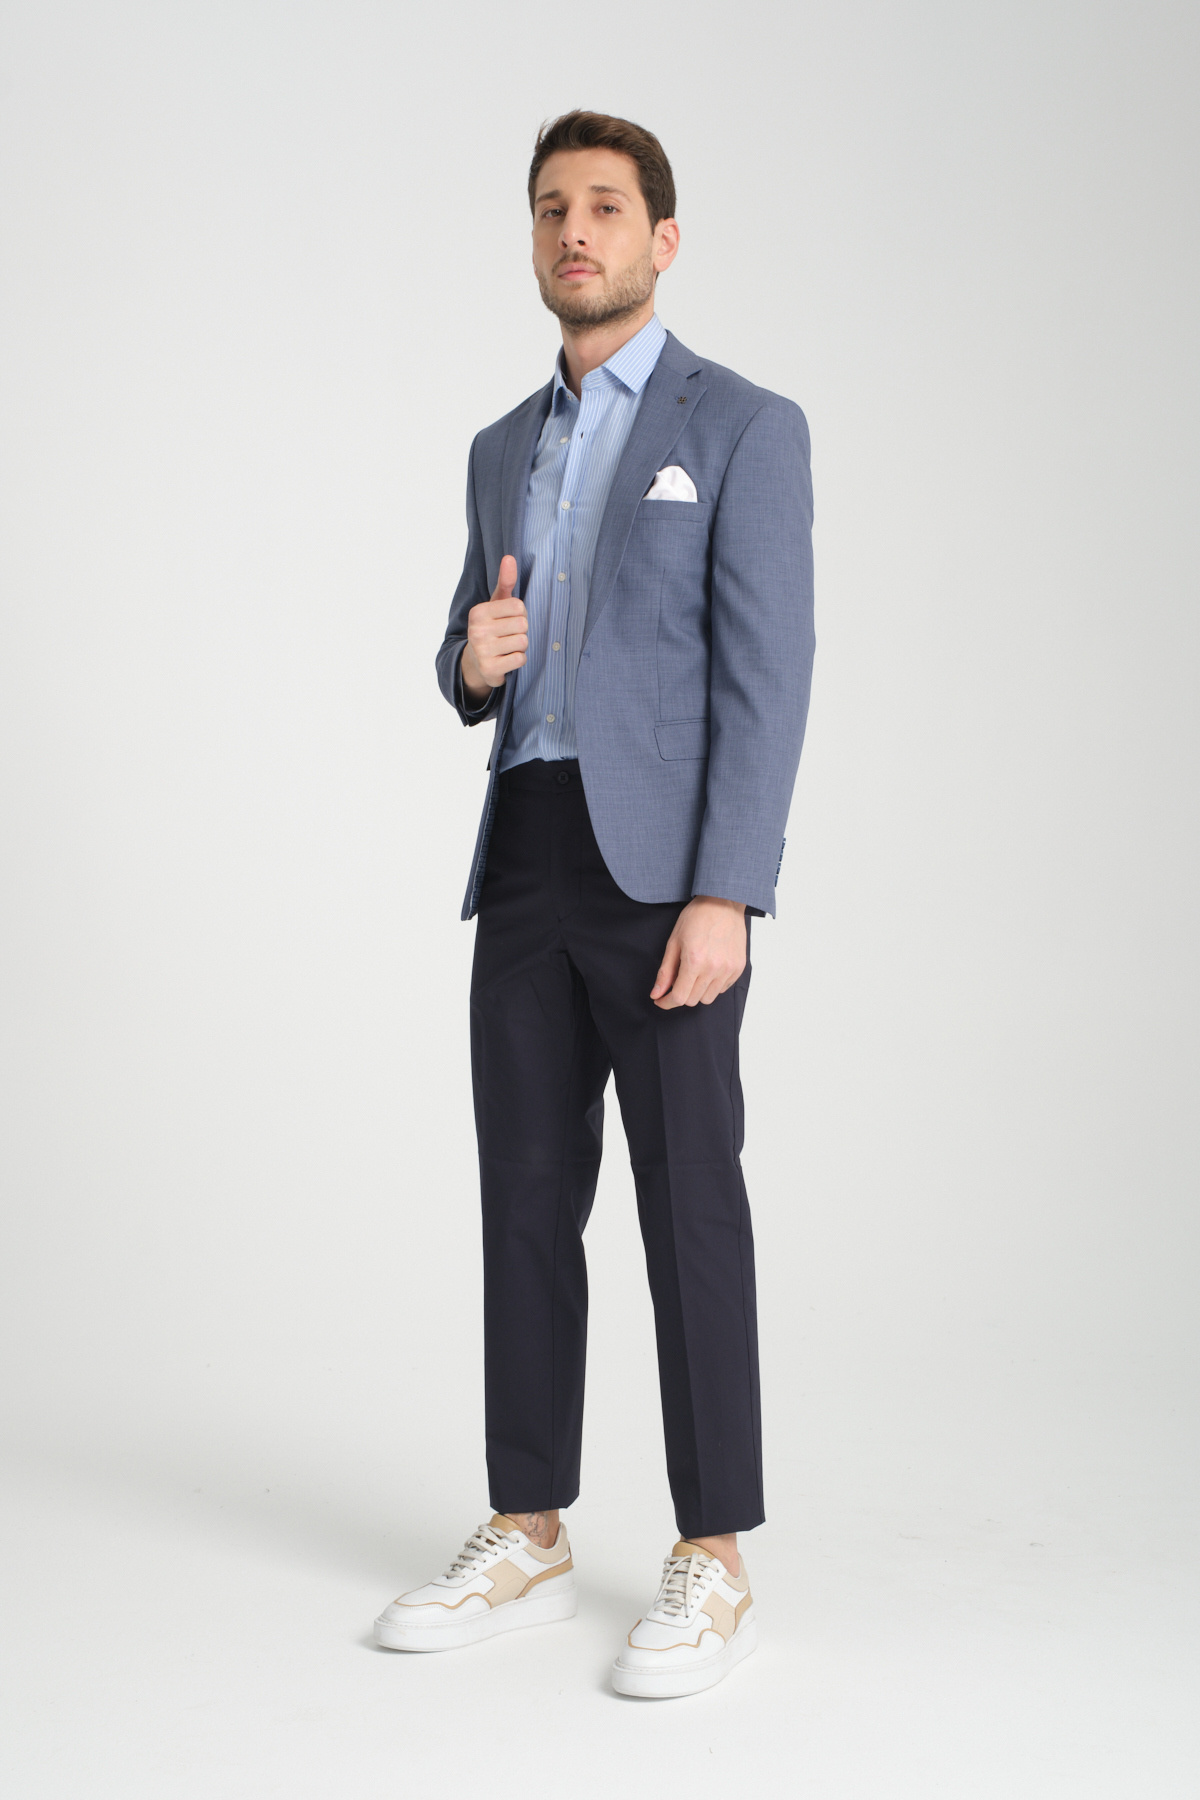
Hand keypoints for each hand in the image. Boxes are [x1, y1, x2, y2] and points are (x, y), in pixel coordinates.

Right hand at [461, 555, 527, 699]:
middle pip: (523, 624)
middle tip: (508, 635)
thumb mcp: (496, 604)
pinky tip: (507, 659)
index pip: (519, 606)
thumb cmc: (491, 628)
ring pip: (523, 642)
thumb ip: (505, 582)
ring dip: (520, 646)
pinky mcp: (490, 668)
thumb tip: (510, 557)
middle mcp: (477, 630)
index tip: (509, 620)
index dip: (521, 614)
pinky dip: (518, 660)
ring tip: (508, 647)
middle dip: (521, 631)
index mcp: (479, 612)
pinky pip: (520, 659)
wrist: (475, 662)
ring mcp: (482, 650)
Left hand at [651, 896, 746, 1008]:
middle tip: (676, 981)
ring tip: (694, 974)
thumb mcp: (674, 942)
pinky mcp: (738, 968)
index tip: (660, 1000)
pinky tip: (708, 969)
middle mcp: (714, 968)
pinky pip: (722, 989)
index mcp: (695, 961)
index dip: (666, 1002)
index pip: (679, 997)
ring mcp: (728, 969)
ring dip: (697, 992)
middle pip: (693, 1000)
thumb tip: (657, 994)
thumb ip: (665, 971)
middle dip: (680, 995)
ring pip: (708, 998)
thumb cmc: (697, 917)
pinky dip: (712, 985)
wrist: (723, 902)